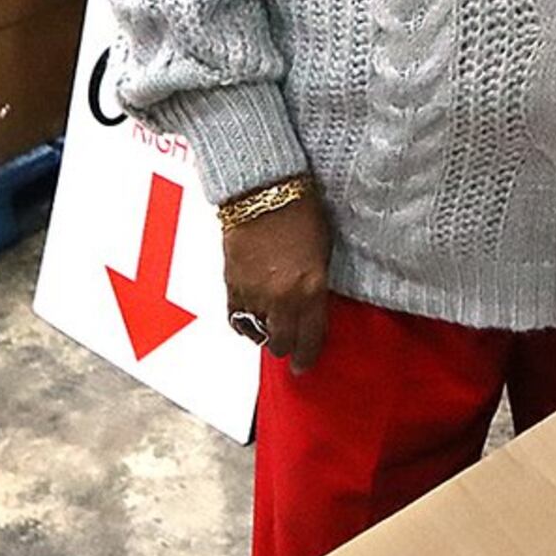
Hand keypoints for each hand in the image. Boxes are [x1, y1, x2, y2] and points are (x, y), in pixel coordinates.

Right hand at [221, 182, 332, 369]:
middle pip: (282, 342)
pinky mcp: (232, 284)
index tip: (304, 365)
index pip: (310, 338)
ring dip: (265, 331)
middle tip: (290, 346)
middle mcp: (282, 296)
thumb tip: (312, 309)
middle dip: (287, 347)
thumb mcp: (322, 252)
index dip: (307, 356)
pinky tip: (251, 317)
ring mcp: (254, 292)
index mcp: (311, 288)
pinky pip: (236, 318)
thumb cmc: (301, 211)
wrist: (264, 189)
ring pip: (257, 332)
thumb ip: (317, 286)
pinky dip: (244, 321)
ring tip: (271, 325)